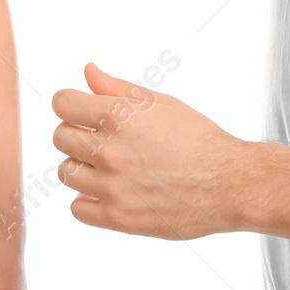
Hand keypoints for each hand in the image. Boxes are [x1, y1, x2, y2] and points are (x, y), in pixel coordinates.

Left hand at [52, 63, 251, 239]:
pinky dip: (88, 201)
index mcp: (118, 115)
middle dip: (77, 133)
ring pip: (66, 173)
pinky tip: (109, 191)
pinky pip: (77, 209)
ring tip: (107, 166)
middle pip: (61, 137)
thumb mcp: (161, 103)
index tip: (78, 110)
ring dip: (81, 167)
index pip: (62, 103)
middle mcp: (110, 149)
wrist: (228, 183)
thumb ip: (119, 88)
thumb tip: (90, 73)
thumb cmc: (200, 141)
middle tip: (100, 138)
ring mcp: (111, 186)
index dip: (70, 104)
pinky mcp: (118, 217)